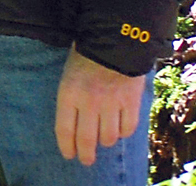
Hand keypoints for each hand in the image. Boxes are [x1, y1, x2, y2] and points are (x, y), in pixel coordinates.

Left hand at [55, 47, 145, 165]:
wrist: (115, 36)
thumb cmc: (87, 53)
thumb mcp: (69, 72)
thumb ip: (72, 98)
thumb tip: (75, 124)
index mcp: (68, 93)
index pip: (65, 130)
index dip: (67, 146)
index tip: (70, 155)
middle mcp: (89, 102)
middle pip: (87, 140)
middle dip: (86, 155)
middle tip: (87, 160)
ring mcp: (111, 103)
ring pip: (108, 137)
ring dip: (106, 140)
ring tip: (104, 137)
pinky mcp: (131, 102)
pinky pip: (128, 128)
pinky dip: (124, 132)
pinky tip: (120, 127)